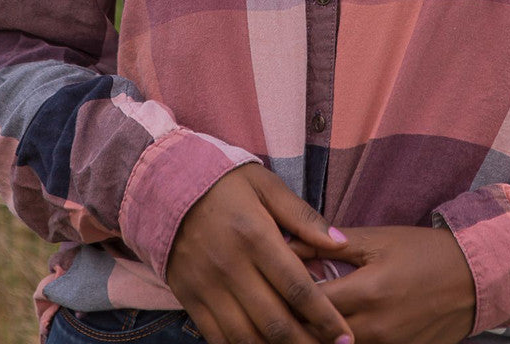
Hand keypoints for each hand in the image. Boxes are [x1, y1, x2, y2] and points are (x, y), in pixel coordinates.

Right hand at [166, 164, 354, 343]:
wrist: (164, 185)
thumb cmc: (223, 182)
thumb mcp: (266, 186)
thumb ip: (303, 217)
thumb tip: (340, 243)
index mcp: (255, 237)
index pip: (297, 288)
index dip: (325, 318)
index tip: (345, 338)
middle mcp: (231, 268)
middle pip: (275, 322)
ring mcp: (208, 288)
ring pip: (247, 338)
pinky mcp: (190, 299)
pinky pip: (218, 338)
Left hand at [287, 225, 475, 343]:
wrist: (471, 280)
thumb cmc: (423, 252)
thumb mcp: (379, 239)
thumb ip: (333, 244)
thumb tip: (290, 241)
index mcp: (367, 292)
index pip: (310, 303)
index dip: (284, 295)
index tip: (267, 285)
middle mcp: (374, 328)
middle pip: (316, 337)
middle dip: (292, 323)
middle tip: (272, 309)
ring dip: (312, 337)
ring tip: (295, 322)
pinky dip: (338, 342)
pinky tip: (327, 333)